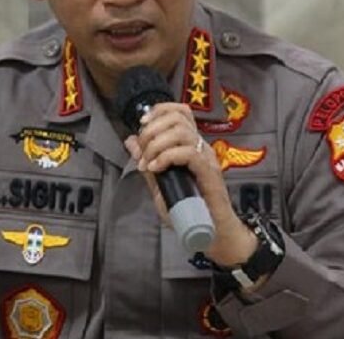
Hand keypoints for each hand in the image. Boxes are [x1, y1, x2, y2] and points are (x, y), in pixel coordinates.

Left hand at [122, 103, 256, 266]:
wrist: (212, 232)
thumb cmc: (190, 211)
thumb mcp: (160, 184)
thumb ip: (148, 162)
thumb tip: (131, 142)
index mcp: (190, 145)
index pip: (180, 112)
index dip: (160, 110)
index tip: (142, 123)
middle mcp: (200, 147)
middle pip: (177, 118)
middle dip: (152, 130)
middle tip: (142, 152)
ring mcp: (206, 158)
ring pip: (181, 132)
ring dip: (157, 145)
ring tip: (148, 163)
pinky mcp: (209, 171)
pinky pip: (188, 152)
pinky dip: (167, 157)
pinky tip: (156, 168)